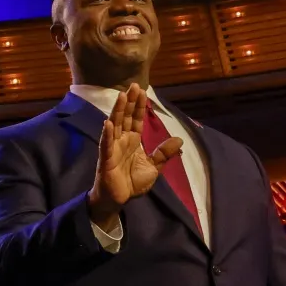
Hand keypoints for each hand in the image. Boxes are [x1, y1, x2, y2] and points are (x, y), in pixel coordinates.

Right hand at [87, 84, 180, 227]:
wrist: (118, 200)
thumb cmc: (132, 183)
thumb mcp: (153, 167)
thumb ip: (163, 153)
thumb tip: (179, 139)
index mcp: (132, 141)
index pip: (136, 120)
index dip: (139, 106)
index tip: (141, 90)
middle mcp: (121, 141)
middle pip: (125, 118)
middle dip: (129, 102)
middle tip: (133, 85)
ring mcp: (112, 149)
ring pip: (115, 126)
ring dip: (118, 111)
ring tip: (122, 96)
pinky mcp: (106, 159)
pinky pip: (106, 144)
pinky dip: (107, 134)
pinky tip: (108, 123)